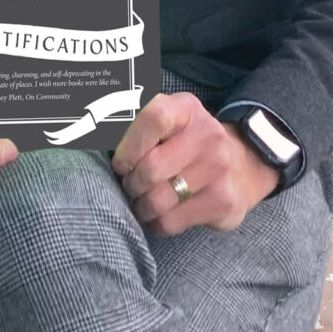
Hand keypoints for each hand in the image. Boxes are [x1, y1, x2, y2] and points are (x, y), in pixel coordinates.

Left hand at [112, 93, 279, 235]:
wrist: (245, 165)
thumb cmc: (189, 143)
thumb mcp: (169, 120)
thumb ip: (133, 121)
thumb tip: (87, 129)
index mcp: (187, 109)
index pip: (153, 118)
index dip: (128, 145)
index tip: (121, 163)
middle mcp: (207, 136)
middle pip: (150, 169)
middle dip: (131, 184)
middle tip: (132, 186)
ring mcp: (218, 170)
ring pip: (157, 201)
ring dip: (141, 206)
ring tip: (144, 201)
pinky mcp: (222, 202)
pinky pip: (170, 222)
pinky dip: (156, 222)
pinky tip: (162, 213)